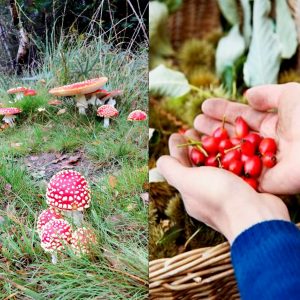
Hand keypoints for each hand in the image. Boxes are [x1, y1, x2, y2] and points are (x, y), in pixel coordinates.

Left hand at [157, 133, 289, 243]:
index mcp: (190, 193)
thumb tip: (161, 160)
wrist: (256, 216)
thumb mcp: (187, 181)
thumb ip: (171, 170)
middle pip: (197, 165)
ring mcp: (226, 192)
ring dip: (213, 149)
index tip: (178, 133)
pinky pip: (235, 169)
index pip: (179, 167)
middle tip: (193, 130)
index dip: (177, 149)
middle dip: (194, 147)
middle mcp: (206, 193)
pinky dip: (232, 156)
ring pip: (216, 166)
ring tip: (212, 133)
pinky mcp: (244, 189)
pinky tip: (234, 144)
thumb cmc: (218, 196)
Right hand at [194, 83, 299, 193]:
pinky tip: (201, 158)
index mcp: (275, 125)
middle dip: (214, 127)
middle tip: (194, 122)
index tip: (205, 106)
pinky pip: (235, 173)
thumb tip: (248, 95)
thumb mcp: (290, 96)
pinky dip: (218, 166)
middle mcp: (266, 144)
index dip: (223, 111)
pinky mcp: (260, 181)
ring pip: (231, 153)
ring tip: (193, 135)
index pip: (243, 117)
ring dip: (212, 146)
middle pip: (234, 135)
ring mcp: (262, 163)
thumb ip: (268, 94)